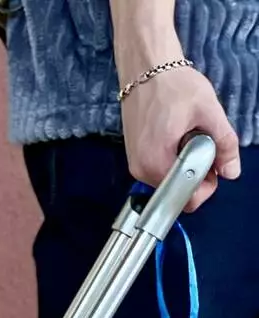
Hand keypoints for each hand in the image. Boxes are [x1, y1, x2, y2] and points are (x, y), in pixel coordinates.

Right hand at [121, 66, 239, 209]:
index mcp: (156, 163)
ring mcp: (136, 165)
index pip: (185, 199)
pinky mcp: (135, 158)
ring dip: (184, 166)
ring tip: (185, 135)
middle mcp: (141, 170)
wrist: (146, 68)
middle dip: (196, 174)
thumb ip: (224, 143)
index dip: (205, 186)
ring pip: (169, 181)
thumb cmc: (172, 84)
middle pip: (177, 191)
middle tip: (201, 143)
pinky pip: (160, 170)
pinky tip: (174, 136)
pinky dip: (173, 159)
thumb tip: (232, 171)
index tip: (212, 164)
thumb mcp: (208, 111)